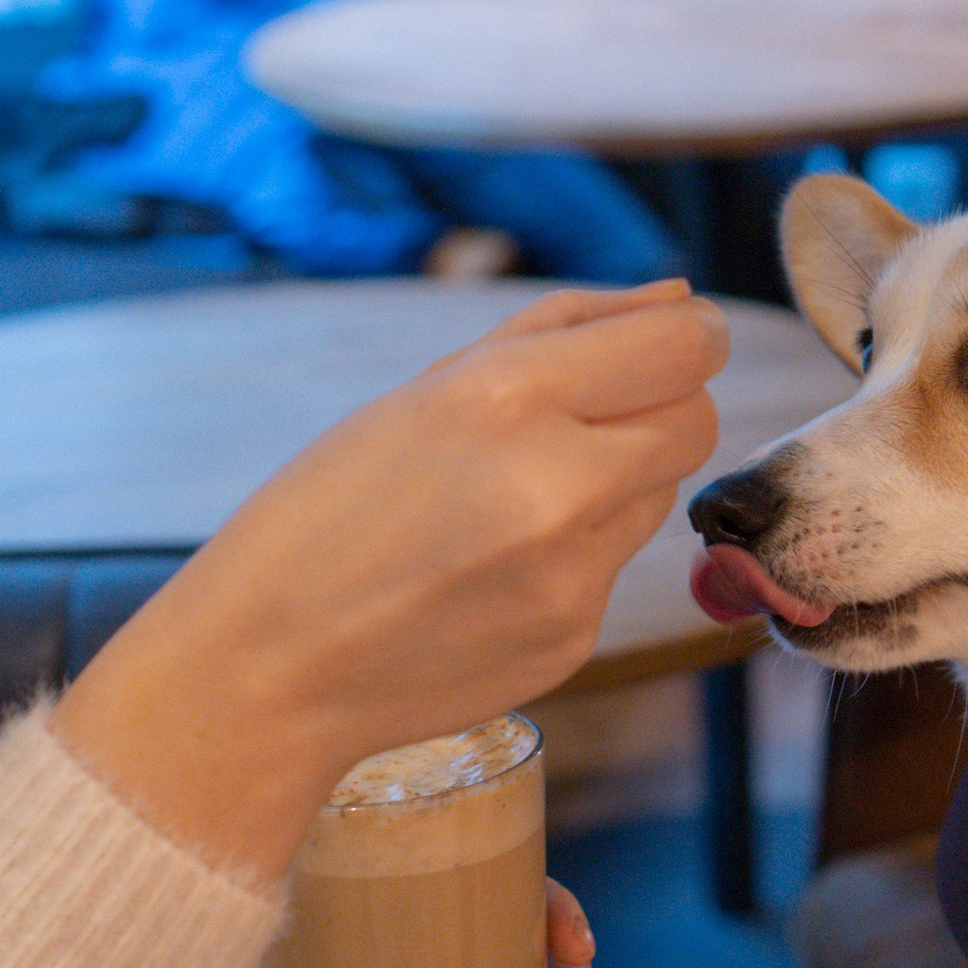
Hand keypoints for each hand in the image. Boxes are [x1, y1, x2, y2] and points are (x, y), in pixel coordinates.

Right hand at [54, 281, 728, 880]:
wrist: (271, 667)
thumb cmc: (330, 511)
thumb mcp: (424, 393)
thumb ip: (562, 333)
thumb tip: (679, 300)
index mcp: (505, 399)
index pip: (681, 348)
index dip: (687, 338)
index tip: (670, 341)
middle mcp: (557, 487)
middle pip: (696, 422)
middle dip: (661, 407)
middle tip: (587, 417)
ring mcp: (573, 575)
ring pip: (660, 494)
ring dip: (617, 480)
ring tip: (513, 501)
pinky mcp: (577, 636)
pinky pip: (615, 566)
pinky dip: (576, 553)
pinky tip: (494, 570)